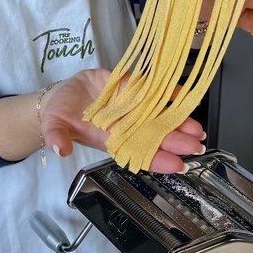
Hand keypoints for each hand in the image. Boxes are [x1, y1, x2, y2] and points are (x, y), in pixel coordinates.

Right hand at [41, 69, 204, 173]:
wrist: (61, 95)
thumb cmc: (60, 114)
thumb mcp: (54, 126)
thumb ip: (57, 137)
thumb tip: (59, 149)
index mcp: (111, 139)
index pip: (138, 153)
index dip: (158, 160)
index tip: (177, 165)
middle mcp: (126, 125)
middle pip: (155, 135)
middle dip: (177, 141)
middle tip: (197, 145)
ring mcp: (131, 106)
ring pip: (159, 115)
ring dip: (179, 121)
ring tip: (197, 128)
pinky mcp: (132, 87)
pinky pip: (154, 92)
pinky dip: (170, 94)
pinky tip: (185, 96)